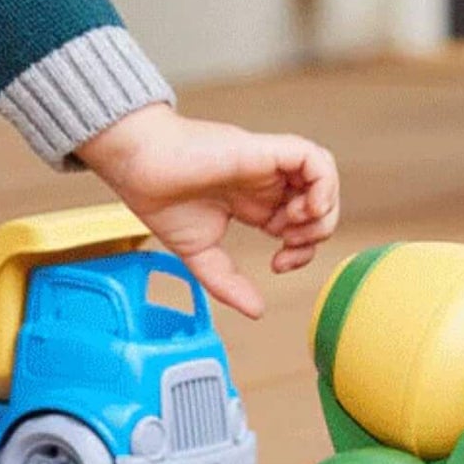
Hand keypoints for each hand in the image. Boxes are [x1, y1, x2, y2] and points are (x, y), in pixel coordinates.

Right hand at [78, 103, 340, 319]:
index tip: (277, 265)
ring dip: (322, 209)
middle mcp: (265, 182)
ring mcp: (268, 164)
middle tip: (287, 247)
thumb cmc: (160, 199)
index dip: (301, 249)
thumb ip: (228, 282)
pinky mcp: (267, 150)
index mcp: (253, 202)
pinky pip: (316, 160)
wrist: (139, 166)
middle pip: (320, 203)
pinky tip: (300, 209)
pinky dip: (322, 186)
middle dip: (315, 233)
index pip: (300, 224)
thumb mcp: (200, 253)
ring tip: (293, 226)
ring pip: (324, 179)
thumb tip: (257, 312)